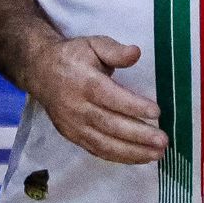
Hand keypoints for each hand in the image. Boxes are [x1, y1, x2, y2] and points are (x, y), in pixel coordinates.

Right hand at [27, 35, 168, 165]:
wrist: (40, 72)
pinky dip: (119, 157)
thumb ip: (114, 50)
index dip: (134, 106)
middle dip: (138, 135)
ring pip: (104, 143)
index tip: (156, 112)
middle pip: (110, 125)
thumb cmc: (73, 57)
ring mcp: (74, 125)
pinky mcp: (72, 136)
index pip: (111, 98)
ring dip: (132, 152)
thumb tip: (136, 53)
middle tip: (163, 141)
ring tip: (157, 155)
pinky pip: (97, 150)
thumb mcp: (93, 44)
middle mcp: (78, 107)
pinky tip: (139, 158)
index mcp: (84, 82)